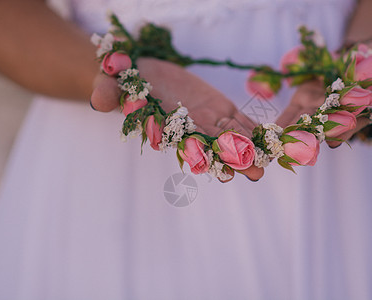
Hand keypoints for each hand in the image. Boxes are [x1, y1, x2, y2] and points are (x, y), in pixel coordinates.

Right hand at [90, 57, 263, 181]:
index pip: (183, 142)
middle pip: (213, 146)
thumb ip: (107, 93)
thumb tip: (99, 102)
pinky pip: (238, 119)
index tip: (218, 164)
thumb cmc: (122, 81)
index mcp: (168, 128)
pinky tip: (272, 135)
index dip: (200, 152)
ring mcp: (207, 119)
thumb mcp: (110, 83)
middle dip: (233, 158)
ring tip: (272, 158)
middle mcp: (190, 129)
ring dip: (251, 147)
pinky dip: (254, 127)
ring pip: (231, 135)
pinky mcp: (219, 107)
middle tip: (256, 172)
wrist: (139, 71)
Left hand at [276, 38, 371, 147]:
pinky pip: (293, 112)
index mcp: (367, 111)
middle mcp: (342, 116)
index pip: (355, 122)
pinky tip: (268, 131)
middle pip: (325, 129)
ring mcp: (322, 109)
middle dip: (310, 139)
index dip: (343, 129)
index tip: (330, 139)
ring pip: (306, 125)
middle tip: (295, 150)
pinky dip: (282, 122)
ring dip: (290, 135)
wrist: (371, 55)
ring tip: (276, 145)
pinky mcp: (307, 99)